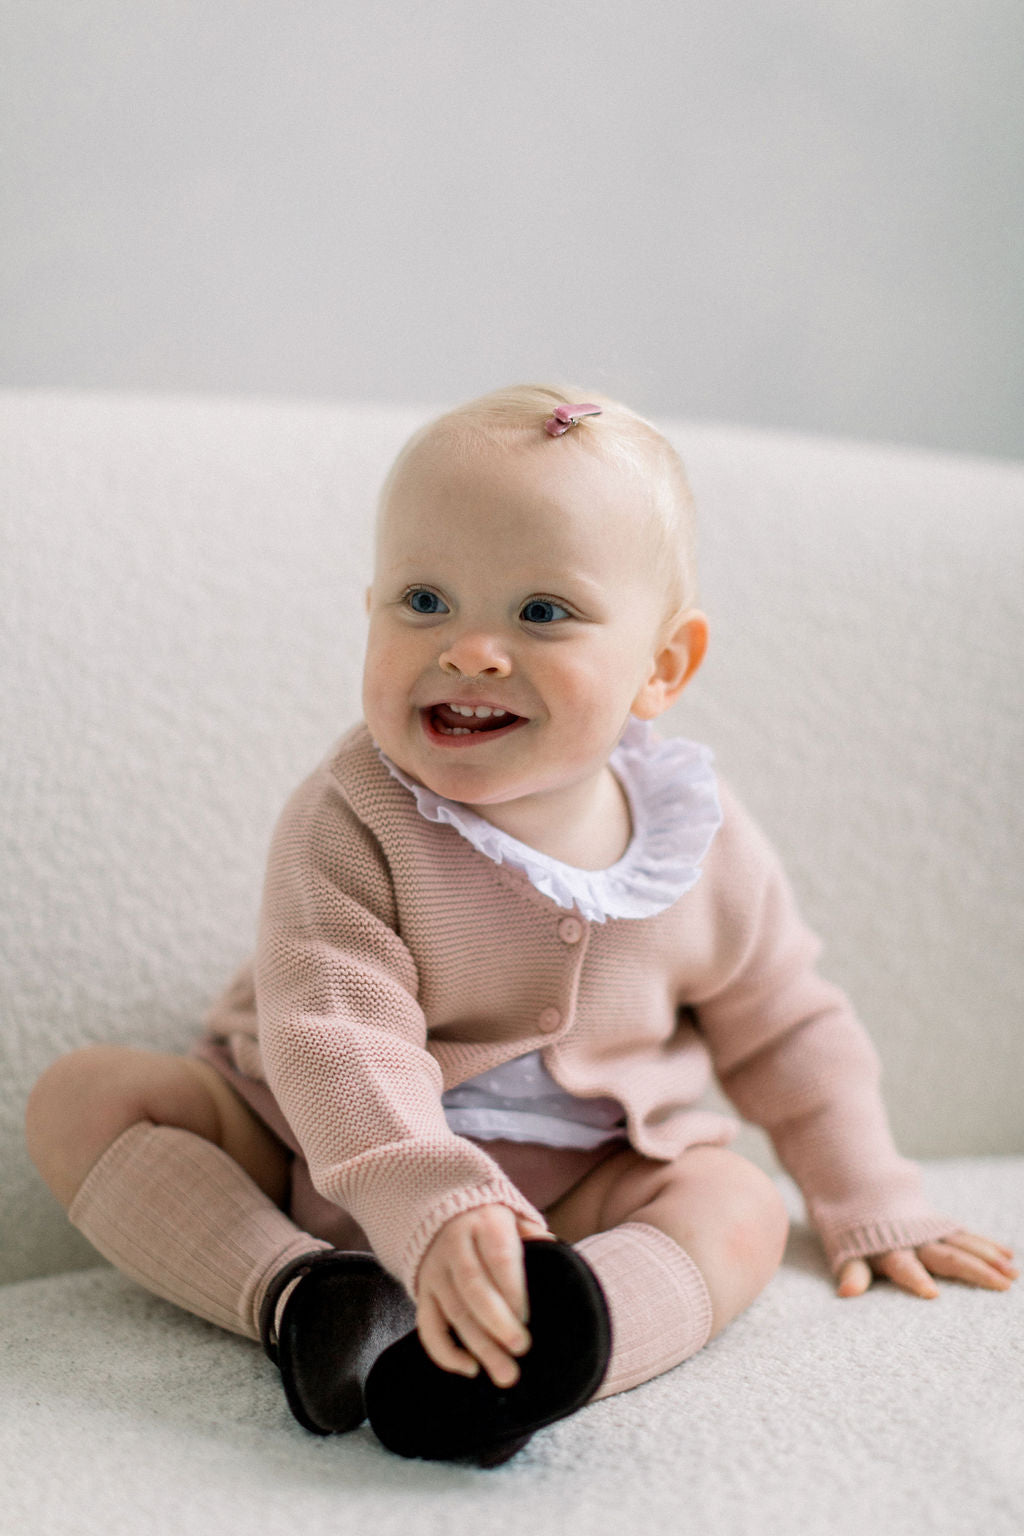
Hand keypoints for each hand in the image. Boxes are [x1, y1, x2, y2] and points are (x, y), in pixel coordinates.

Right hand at [415, 1204, 554, 1387]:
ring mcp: (435, 1271)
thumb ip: (534, 1236)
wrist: (444, 1210)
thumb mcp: (515, 1217)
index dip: (513, 1292)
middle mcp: (455, 1246)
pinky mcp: (423, 1292)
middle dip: (498, 1324)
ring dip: (479, 1346)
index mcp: (484, 1224)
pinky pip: (428, 1326)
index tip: (528, 1319)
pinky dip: (445, 1352)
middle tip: (521, 1350)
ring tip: (505, 1373)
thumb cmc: (491, 1222)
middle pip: (474, 1289)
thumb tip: (558, 1255)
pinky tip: (471, 1368)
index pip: (499, 1259)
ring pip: (454, 1312)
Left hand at [837, 1229, 1017, 1298]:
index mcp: (888, 1249)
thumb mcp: (847, 1250)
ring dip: (988, 1259)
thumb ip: (853, 1272)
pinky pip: (967, 1235)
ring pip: (963, 1244)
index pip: (903, 1265)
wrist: (863, 1185)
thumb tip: (847, 1294)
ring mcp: (930, 1231)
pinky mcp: (941, 1225)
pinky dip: (987, 1245)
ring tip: (1012, 1275)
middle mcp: (914, 1240)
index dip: (915, 1278)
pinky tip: (1009, 1256)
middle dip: (973, 1270)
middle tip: (1002, 1285)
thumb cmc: (854, 1231)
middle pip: (946, 1256)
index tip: (932, 1293)